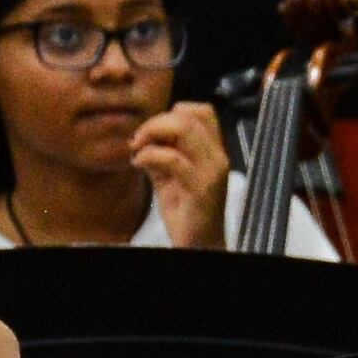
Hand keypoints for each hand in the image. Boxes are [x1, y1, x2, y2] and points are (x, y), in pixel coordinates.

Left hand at [135, 103, 233, 248]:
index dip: (173, 113)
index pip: (202, 111)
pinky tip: (139, 165)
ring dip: (152, 134)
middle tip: (138, 140)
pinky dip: (149, 155)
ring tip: (138, 150)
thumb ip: (162, 155)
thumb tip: (142, 138)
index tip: (153, 132)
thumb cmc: (187, 214)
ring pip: (184, 129)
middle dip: (156, 122)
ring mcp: (212, 172)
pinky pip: (172, 158)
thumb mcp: (171, 178)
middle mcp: (218, 157)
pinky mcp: (201, 189)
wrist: (200, 246)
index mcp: (215, 151)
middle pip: (189, 115)